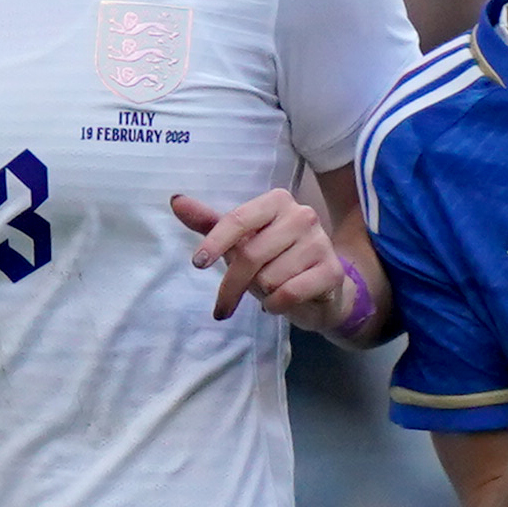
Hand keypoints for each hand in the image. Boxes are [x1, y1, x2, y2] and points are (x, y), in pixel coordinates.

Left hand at [169, 188, 358, 327]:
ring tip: (271, 289)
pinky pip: (288, 293)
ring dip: (261, 293)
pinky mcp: (331, 271)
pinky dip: (276, 305)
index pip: (238, 219)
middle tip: (223, 305)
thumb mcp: (241, 241)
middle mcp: (302, 215)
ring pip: (268, 278)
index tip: (198, 263)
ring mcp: (319, 242)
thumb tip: (176, 200)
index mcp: (277, 201)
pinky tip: (280, 302)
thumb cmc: (276, 260)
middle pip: (250, 254)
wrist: (321, 288)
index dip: (215, 242)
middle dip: (231, 285)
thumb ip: (210, 223)